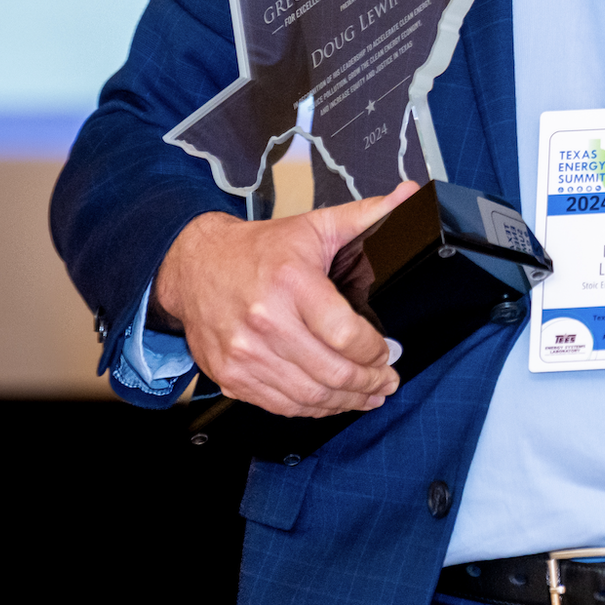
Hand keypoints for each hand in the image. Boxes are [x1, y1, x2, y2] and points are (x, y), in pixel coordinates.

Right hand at [153, 180, 415, 416]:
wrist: (194, 265)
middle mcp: (265, 322)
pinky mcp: (230, 375)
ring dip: (346, 402)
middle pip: (331, 372)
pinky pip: (279, 405)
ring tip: (368, 396)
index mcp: (291, 283)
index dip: (375, 351)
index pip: (345, 334)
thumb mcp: (314, 225)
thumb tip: (409, 195)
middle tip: (387, 382)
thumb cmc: (258, 248)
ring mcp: (244, 354)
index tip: (388, 352)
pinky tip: (331, 402)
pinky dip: (311, 409)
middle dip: (369, 383)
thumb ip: (367, 215)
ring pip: (308, 395)